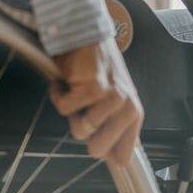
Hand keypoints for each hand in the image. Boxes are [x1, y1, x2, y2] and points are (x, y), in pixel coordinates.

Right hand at [49, 37, 143, 165]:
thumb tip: (120, 159)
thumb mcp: (115, 99)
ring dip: (70, 111)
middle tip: (83, 108)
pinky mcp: (93, 89)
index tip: (95, 140)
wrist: (84, 33)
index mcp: (133, 114)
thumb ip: (119, 128)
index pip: (123, 156)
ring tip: (76, 90)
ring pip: (79, 131)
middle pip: (97, 150)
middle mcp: (126, 108)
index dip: (104, 151)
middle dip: (83, 131)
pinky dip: (58, 95)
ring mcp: (111, 99)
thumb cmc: (96, 66)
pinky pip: (65, 110)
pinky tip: (66, 81)